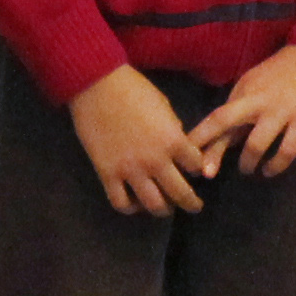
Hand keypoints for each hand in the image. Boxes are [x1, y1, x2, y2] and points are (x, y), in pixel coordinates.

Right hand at [69, 65, 212, 215]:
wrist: (97, 85)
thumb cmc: (133, 89)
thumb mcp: (164, 107)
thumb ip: (173, 130)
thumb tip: (176, 145)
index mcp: (173, 141)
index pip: (196, 166)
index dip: (198, 168)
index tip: (195, 171)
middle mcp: (156, 161)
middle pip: (180, 193)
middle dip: (191, 203)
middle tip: (194, 206)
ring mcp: (131, 171)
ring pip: (153, 205)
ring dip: (164, 210)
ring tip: (166, 208)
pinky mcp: (108, 174)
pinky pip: (121, 203)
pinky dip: (131, 208)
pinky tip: (135, 203)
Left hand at [189, 42, 295, 179]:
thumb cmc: (286, 70)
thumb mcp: (257, 83)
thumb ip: (241, 109)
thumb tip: (223, 140)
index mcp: (243, 90)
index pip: (216, 116)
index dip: (199, 137)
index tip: (185, 156)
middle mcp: (257, 100)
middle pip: (225, 123)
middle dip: (212, 150)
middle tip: (205, 173)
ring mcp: (280, 111)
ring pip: (256, 143)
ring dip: (248, 162)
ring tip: (247, 170)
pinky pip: (287, 149)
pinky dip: (277, 164)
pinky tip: (270, 170)